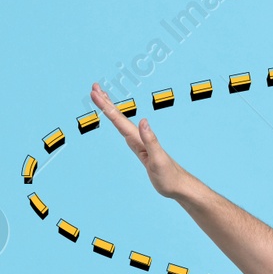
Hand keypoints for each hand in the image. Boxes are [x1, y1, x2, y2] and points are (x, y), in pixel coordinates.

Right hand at [90, 82, 191, 198]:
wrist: (178, 185)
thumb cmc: (169, 176)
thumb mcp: (158, 159)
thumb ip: (151, 140)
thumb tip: (143, 121)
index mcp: (140, 138)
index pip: (119, 119)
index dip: (107, 106)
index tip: (95, 93)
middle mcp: (139, 138)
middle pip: (119, 117)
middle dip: (106, 103)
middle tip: (94, 88)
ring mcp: (139, 143)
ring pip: (121, 123)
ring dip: (111, 110)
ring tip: (102, 98)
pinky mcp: (140, 150)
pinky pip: (125, 133)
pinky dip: (118, 124)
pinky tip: (117, 121)